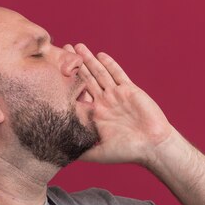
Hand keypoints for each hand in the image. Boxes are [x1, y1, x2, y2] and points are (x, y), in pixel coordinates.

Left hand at [65, 43, 175, 165]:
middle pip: (85, 79)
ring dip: (89, 60)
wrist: (152, 145)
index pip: (76, 96)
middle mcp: (103, 103)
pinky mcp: (130, 90)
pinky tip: (100, 55)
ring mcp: (116, 95)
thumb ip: (82, 152)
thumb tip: (60, 157)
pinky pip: (118, 74)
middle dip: (74, 65)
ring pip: (99, 73)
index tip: (52, 74)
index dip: (65, 85)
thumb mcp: (99, 154)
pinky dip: (110, 64)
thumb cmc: (127, 152)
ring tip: (77, 47)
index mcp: (94, 116)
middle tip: (60, 50)